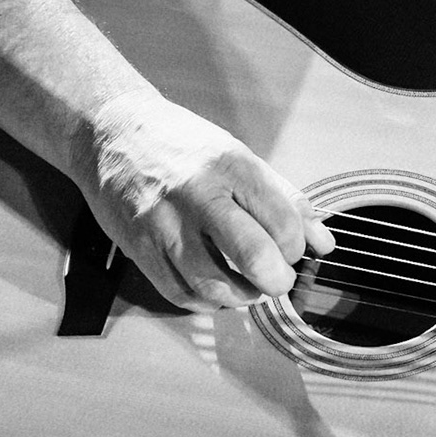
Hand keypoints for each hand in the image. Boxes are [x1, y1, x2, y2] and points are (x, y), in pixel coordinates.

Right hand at [76, 89, 334, 311]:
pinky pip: (179, 294)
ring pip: (213, 285)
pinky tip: (217, 290)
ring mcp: (163, 225)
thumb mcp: (242, 158)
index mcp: (231, 168)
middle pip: (252, 256)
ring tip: (250, 287)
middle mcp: (197, 196)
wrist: (112, 134)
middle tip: (278, 279)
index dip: (297, 250)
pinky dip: (207, 302)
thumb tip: (323, 244)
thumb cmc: (183, 146)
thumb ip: (287, 200)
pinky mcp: (139, 249)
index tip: (293, 252)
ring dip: (243, 297)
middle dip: (277, 281)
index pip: (282, 224)